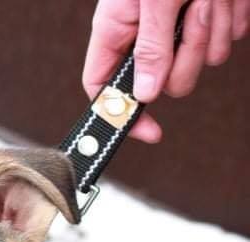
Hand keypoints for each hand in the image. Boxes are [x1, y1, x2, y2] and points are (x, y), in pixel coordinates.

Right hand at [83, 0, 249, 142]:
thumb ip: (151, 46)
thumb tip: (146, 96)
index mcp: (116, 28)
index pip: (102, 88)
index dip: (121, 114)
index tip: (150, 130)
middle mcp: (144, 34)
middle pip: (159, 84)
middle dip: (184, 59)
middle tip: (193, 19)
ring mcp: (177, 30)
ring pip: (196, 67)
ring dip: (211, 33)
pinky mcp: (209, 22)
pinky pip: (222, 45)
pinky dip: (229, 20)